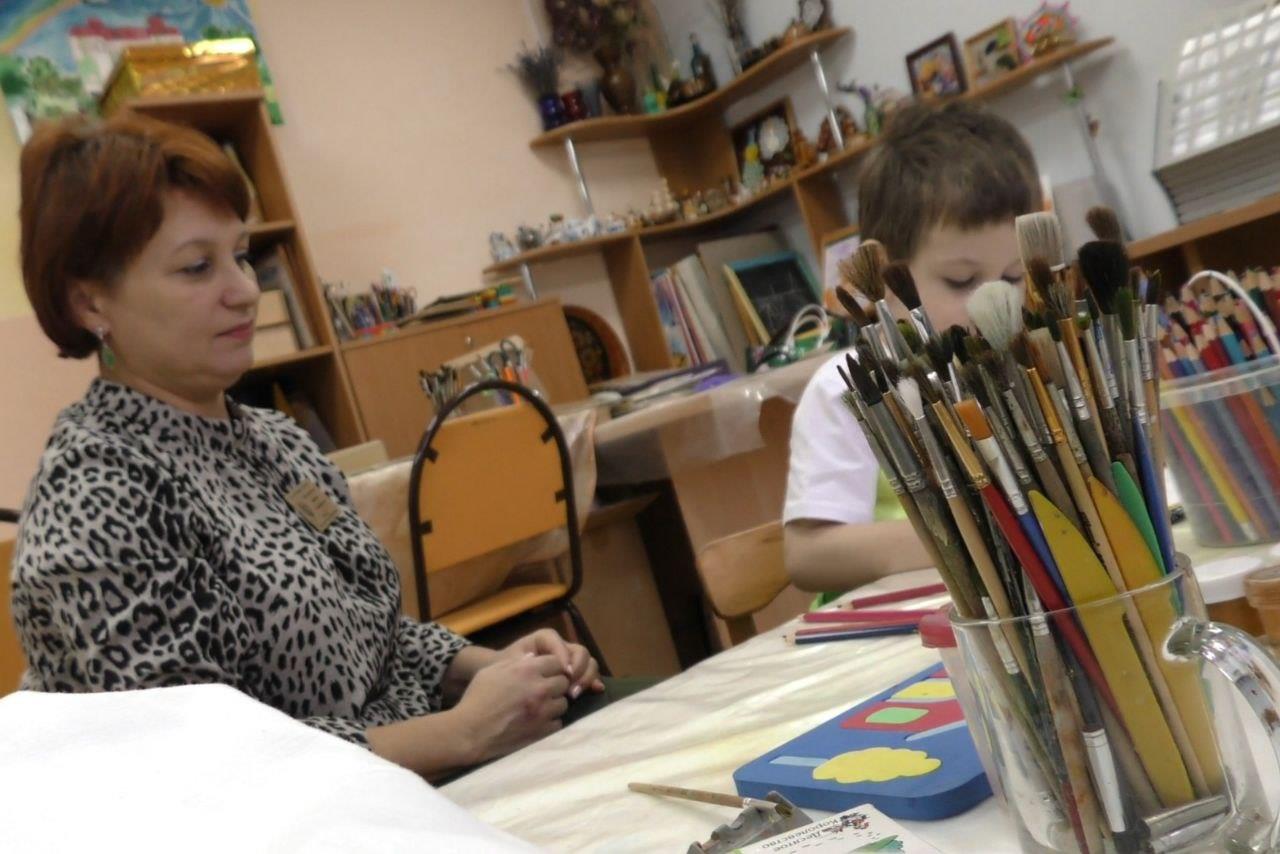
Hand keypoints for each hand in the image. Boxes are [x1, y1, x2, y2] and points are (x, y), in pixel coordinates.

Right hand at [451, 653, 569, 763]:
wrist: (470, 731)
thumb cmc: (477, 697)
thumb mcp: (492, 671)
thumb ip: (516, 662)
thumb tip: (533, 658)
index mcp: (527, 671)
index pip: (556, 662)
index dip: (550, 667)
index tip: (544, 673)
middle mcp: (540, 689)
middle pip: (563, 682)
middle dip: (554, 684)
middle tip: (542, 690)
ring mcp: (543, 712)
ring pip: (563, 703)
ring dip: (553, 703)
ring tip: (540, 706)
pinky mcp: (543, 731)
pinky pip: (557, 722)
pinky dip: (549, 721)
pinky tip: (537, 721)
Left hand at [501, 628, 603, 698]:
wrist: (504, 677)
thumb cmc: (505, 668)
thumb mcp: (508, 663)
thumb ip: (520, 661)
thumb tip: (532, 661)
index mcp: (544, 639)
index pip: (558, 641)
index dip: (563, 655)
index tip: (564, 673)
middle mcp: (561, 647)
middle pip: (580, 652)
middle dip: (579, 669)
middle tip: (570, 689)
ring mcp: (570, 660)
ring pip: (589, 662)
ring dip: (586, 677)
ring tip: (574, 694)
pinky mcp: (574, 674)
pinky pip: (589, 674)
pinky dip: (594, 681)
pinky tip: (595, 690)